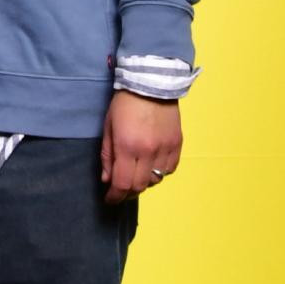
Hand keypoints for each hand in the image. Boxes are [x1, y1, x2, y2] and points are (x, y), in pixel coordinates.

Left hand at [100, 89, 180, 204]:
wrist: (151, 83)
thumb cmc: (125, 104)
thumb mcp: (108, 128)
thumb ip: (107, 156)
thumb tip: (107, 180)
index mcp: (128, 146)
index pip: (122, 183)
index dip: (115, 197)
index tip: (110, 200)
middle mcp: (149, 151)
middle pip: (140, 186)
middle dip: (128, 192)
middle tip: (121, 191)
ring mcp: (165, 148)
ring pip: (156, 180)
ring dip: (145, 182)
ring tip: (136, 175)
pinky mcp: (177, 144)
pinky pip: (170, 169)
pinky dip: (160, 173)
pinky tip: (152, 166)